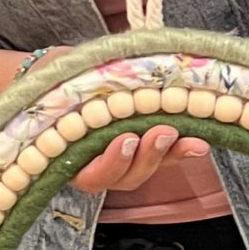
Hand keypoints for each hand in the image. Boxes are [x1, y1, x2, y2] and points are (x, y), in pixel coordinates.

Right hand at [0, 50, 209, 194]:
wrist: (49, 78)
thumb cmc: (47, 79)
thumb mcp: (53, 75)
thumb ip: (72, 80)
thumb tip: (95, 72)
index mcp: (66, 155)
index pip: (91, 173)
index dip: (111, 162)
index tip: (126, 139)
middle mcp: (92, 164)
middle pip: (123, 177)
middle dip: (147, 158)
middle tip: (163, 133)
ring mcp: (118, 157)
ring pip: (143, 170)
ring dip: (168, 155)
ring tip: (189, 137)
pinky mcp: (139, 146)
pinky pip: (158, 155)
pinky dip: (179, 148)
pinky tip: (201, 140)